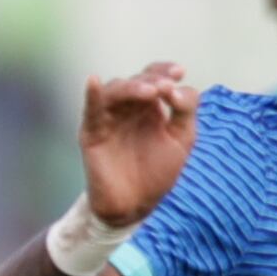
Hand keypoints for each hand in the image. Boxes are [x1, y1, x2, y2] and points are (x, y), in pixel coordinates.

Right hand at [79, 63, 198, 223]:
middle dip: (152, 81)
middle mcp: (128, 107)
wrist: (136, 205)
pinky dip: (92, 94)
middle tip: (166, 87)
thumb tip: (176, 88)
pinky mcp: (92, 132)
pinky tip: (93, 81)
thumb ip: (186, 110)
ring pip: (115, 91)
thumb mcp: (182, 139)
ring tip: (150, 92)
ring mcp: (109, 117)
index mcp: (149, 106)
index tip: (180, 73)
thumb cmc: (158, 172)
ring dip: (132, 88)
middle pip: (136, 81)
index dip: (165, 70)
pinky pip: (91, 109)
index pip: (154, 77)